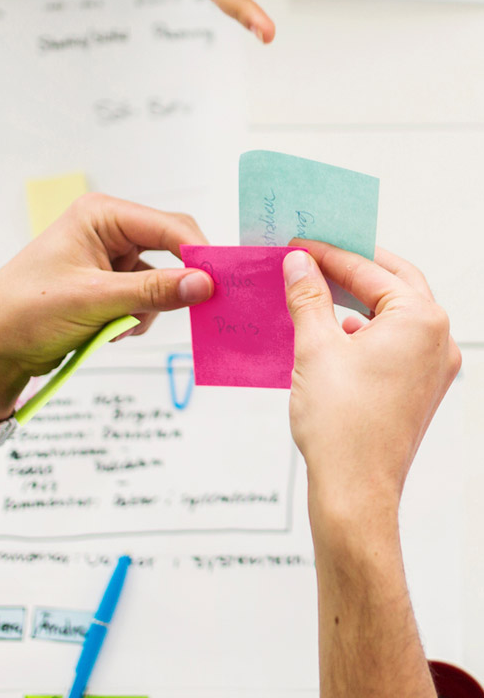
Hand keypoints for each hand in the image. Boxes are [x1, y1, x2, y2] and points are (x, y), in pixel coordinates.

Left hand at [0, 194, 212, 418]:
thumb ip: (152, 291)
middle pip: (170, 248)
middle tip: (198, 309)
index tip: (224, 283)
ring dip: (149, 308)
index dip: (199, 252)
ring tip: (116, 327)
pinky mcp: (106, 286)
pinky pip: (144, 299)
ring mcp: (107, 258)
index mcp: (101, 214)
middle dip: (175, 283)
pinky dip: (136, 318)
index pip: (168, 225)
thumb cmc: (26, 309)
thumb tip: (205, 284)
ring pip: (160, 280)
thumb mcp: (94, 300)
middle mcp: (107, 229)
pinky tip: (109, 332)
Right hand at [282, 242, 460, 518]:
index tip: (300, 247)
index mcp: (421, 321)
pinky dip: (365, 327)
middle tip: (314, 257)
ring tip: (317, 291)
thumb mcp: (315, 346)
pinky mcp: (420, 388)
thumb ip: (309, 296)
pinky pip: (395, 340)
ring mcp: (432, 367)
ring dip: (358, 297)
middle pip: (394, 282)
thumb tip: (300, 265)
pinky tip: (332, 330)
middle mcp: (437, 341)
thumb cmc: (343, 426)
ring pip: (395, 312)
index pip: (370, 270)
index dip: (329, 255)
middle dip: (353, 267)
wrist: (354, 489)